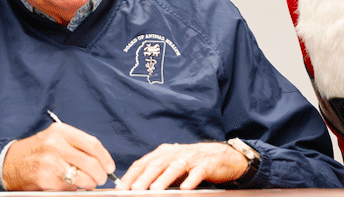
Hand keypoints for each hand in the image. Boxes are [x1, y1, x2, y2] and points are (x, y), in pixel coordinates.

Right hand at [2, 121, 116, 189]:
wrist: (9, 163)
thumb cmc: (37, 151)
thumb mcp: (55, 139)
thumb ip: (76, 146)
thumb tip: (101, 161)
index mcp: (60, 131)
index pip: (92, 144)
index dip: (105, 157)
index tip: (110, 166)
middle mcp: (55, 144)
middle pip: (91, 162)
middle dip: (101, 174)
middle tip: (101, 178)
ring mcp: (50, 162)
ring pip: (83, 177)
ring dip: (89, 184)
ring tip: (88, 183)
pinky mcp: (45, 178)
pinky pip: (68, 186)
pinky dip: (73, 187)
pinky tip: (69, 184)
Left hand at [120, 142, 248, 189]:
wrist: (222, 155)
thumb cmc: (193, 162)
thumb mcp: (172, 165)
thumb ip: (157, 173)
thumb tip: (136, 186)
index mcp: (164, 152)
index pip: (143, 163)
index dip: (131, 175)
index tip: (121, 187)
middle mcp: (175, 153)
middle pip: (156, 165)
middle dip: (144, 178)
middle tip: (134, 189)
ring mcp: (191, 158)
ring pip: (174, 168)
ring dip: (164, 179)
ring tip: (154, 190)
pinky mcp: (206, 165)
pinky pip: (197, 173)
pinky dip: (190, 180)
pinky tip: (185, 188)